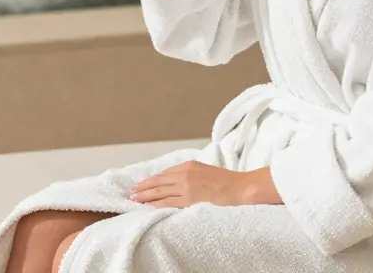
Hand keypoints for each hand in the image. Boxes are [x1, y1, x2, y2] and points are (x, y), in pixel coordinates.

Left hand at [130, 161, 274, 207]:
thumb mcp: (205, 171)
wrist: (240, 187)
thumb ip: (192, 174)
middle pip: (159, 181)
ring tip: (135, 200)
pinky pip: (168, 202)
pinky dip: (156, 204)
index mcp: (189, 165)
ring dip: (146, 196)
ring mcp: (186, 186)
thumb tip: (180, 182)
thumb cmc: (227, 181)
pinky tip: (148, 207)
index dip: (152, 179)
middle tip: (133, 192)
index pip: (165, 174)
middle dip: (144, 187)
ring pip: (160, 192)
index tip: (142, 183)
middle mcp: (185, 173)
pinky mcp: (190, 198)